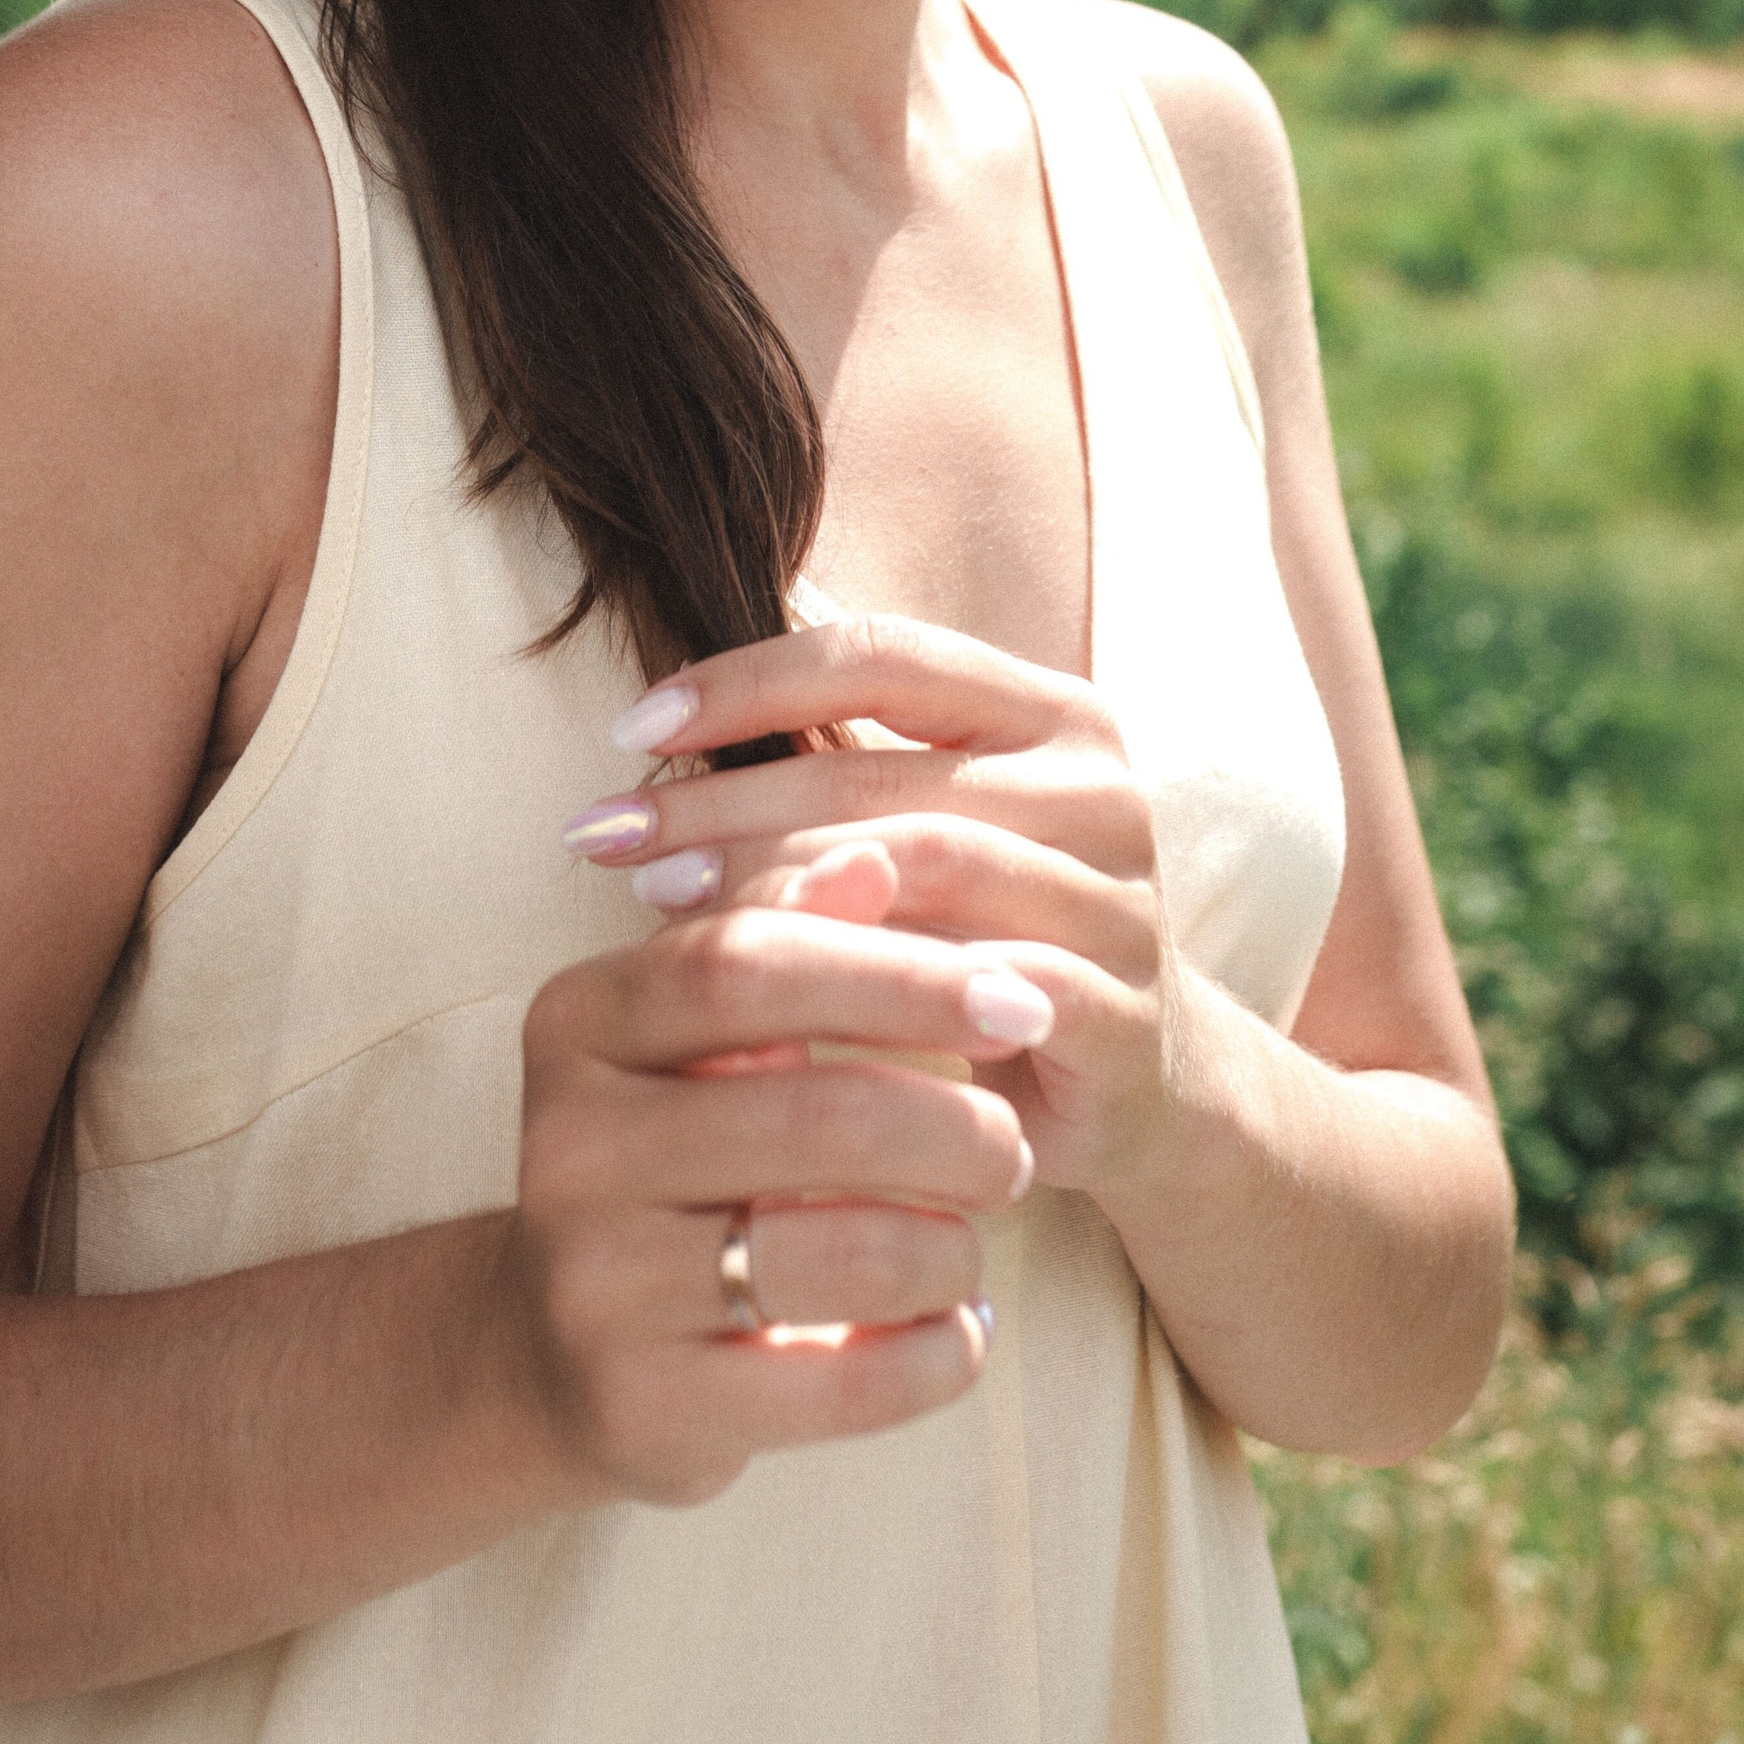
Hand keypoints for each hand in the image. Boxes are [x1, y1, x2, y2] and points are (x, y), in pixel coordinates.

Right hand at [504, 881, 1038, 1508]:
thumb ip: (781, 941)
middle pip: (812, 1111)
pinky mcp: (639, 1405)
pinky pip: (838, 1385)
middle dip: (950, 1128)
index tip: (1021, 1003)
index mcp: (580, 1020)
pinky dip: (934, 1354)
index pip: (750, 966)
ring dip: (948, 1246)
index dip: (900, 977)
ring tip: (972, 1239)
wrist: (549, 1349)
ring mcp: (593, 1283)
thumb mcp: (698, 1036)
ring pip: (834, 1251)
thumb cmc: (666, 1157)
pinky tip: (957, 1331)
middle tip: (1009, 1145)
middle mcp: (566, 1143)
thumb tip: (873, 856)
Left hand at [561, 618, 1183, 1212]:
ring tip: (657, 907)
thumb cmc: (990, 937)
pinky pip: (974, 987)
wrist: (1138, 1088)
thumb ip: (838, 759)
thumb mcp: (926, 829)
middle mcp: (1099, 789)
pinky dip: (863, 989)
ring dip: (775, 886)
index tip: (628, 727)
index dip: (750, 678)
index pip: (885, 655)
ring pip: (923, 867)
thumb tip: (666, 708)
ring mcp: (1119, 900)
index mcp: (1054, 714)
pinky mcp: (1118, 1014)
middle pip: (882, 772)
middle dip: (724, 800)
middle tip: (605, 834)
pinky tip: (769, 1007)